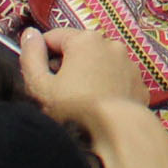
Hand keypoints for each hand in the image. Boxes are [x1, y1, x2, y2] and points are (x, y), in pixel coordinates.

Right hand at [19, 24, 149, 118]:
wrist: (118, 132)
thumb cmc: (76, 110)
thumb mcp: (40, 86)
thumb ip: (30, 56)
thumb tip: (29, 34)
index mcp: (85, 40)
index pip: (53, 37)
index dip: (41, 55)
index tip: (39, 75)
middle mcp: (111, 44)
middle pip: (77, 49)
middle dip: (65, 66)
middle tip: (57, 92)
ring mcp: (128, 63)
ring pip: (98, 63)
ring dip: (87, 76)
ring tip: (79, 102)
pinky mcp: (138, 82)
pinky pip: (116, 79)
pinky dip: (106, 87)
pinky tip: (99, 106)